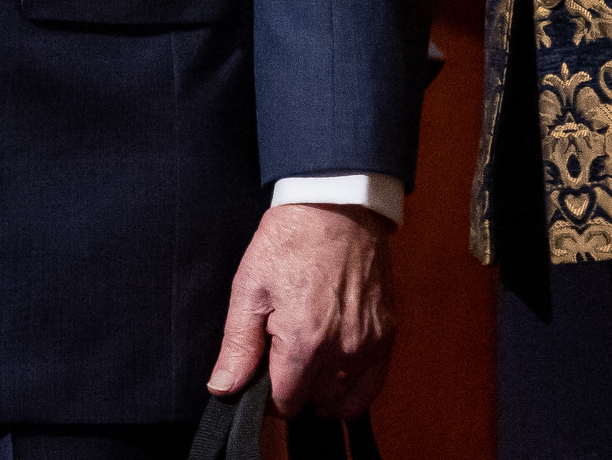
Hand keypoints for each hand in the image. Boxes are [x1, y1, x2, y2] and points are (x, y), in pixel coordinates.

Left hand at [210, 202, 395, 418]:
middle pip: (315, 406)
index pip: (284, 404)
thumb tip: (223, 389)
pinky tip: (336, 362)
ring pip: (346, 401)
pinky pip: (373, 384)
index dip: (267, 394)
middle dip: (296, 391)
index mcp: (304, 343)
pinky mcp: (388, 335)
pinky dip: (354, 384)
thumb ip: (238, 346)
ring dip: (325, 392)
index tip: (262, 373)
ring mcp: (370, 345)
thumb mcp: (249, 288)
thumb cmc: (290, 241)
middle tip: (282, 357)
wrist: (336, 205)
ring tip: (309, 361)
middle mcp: (342, 352)